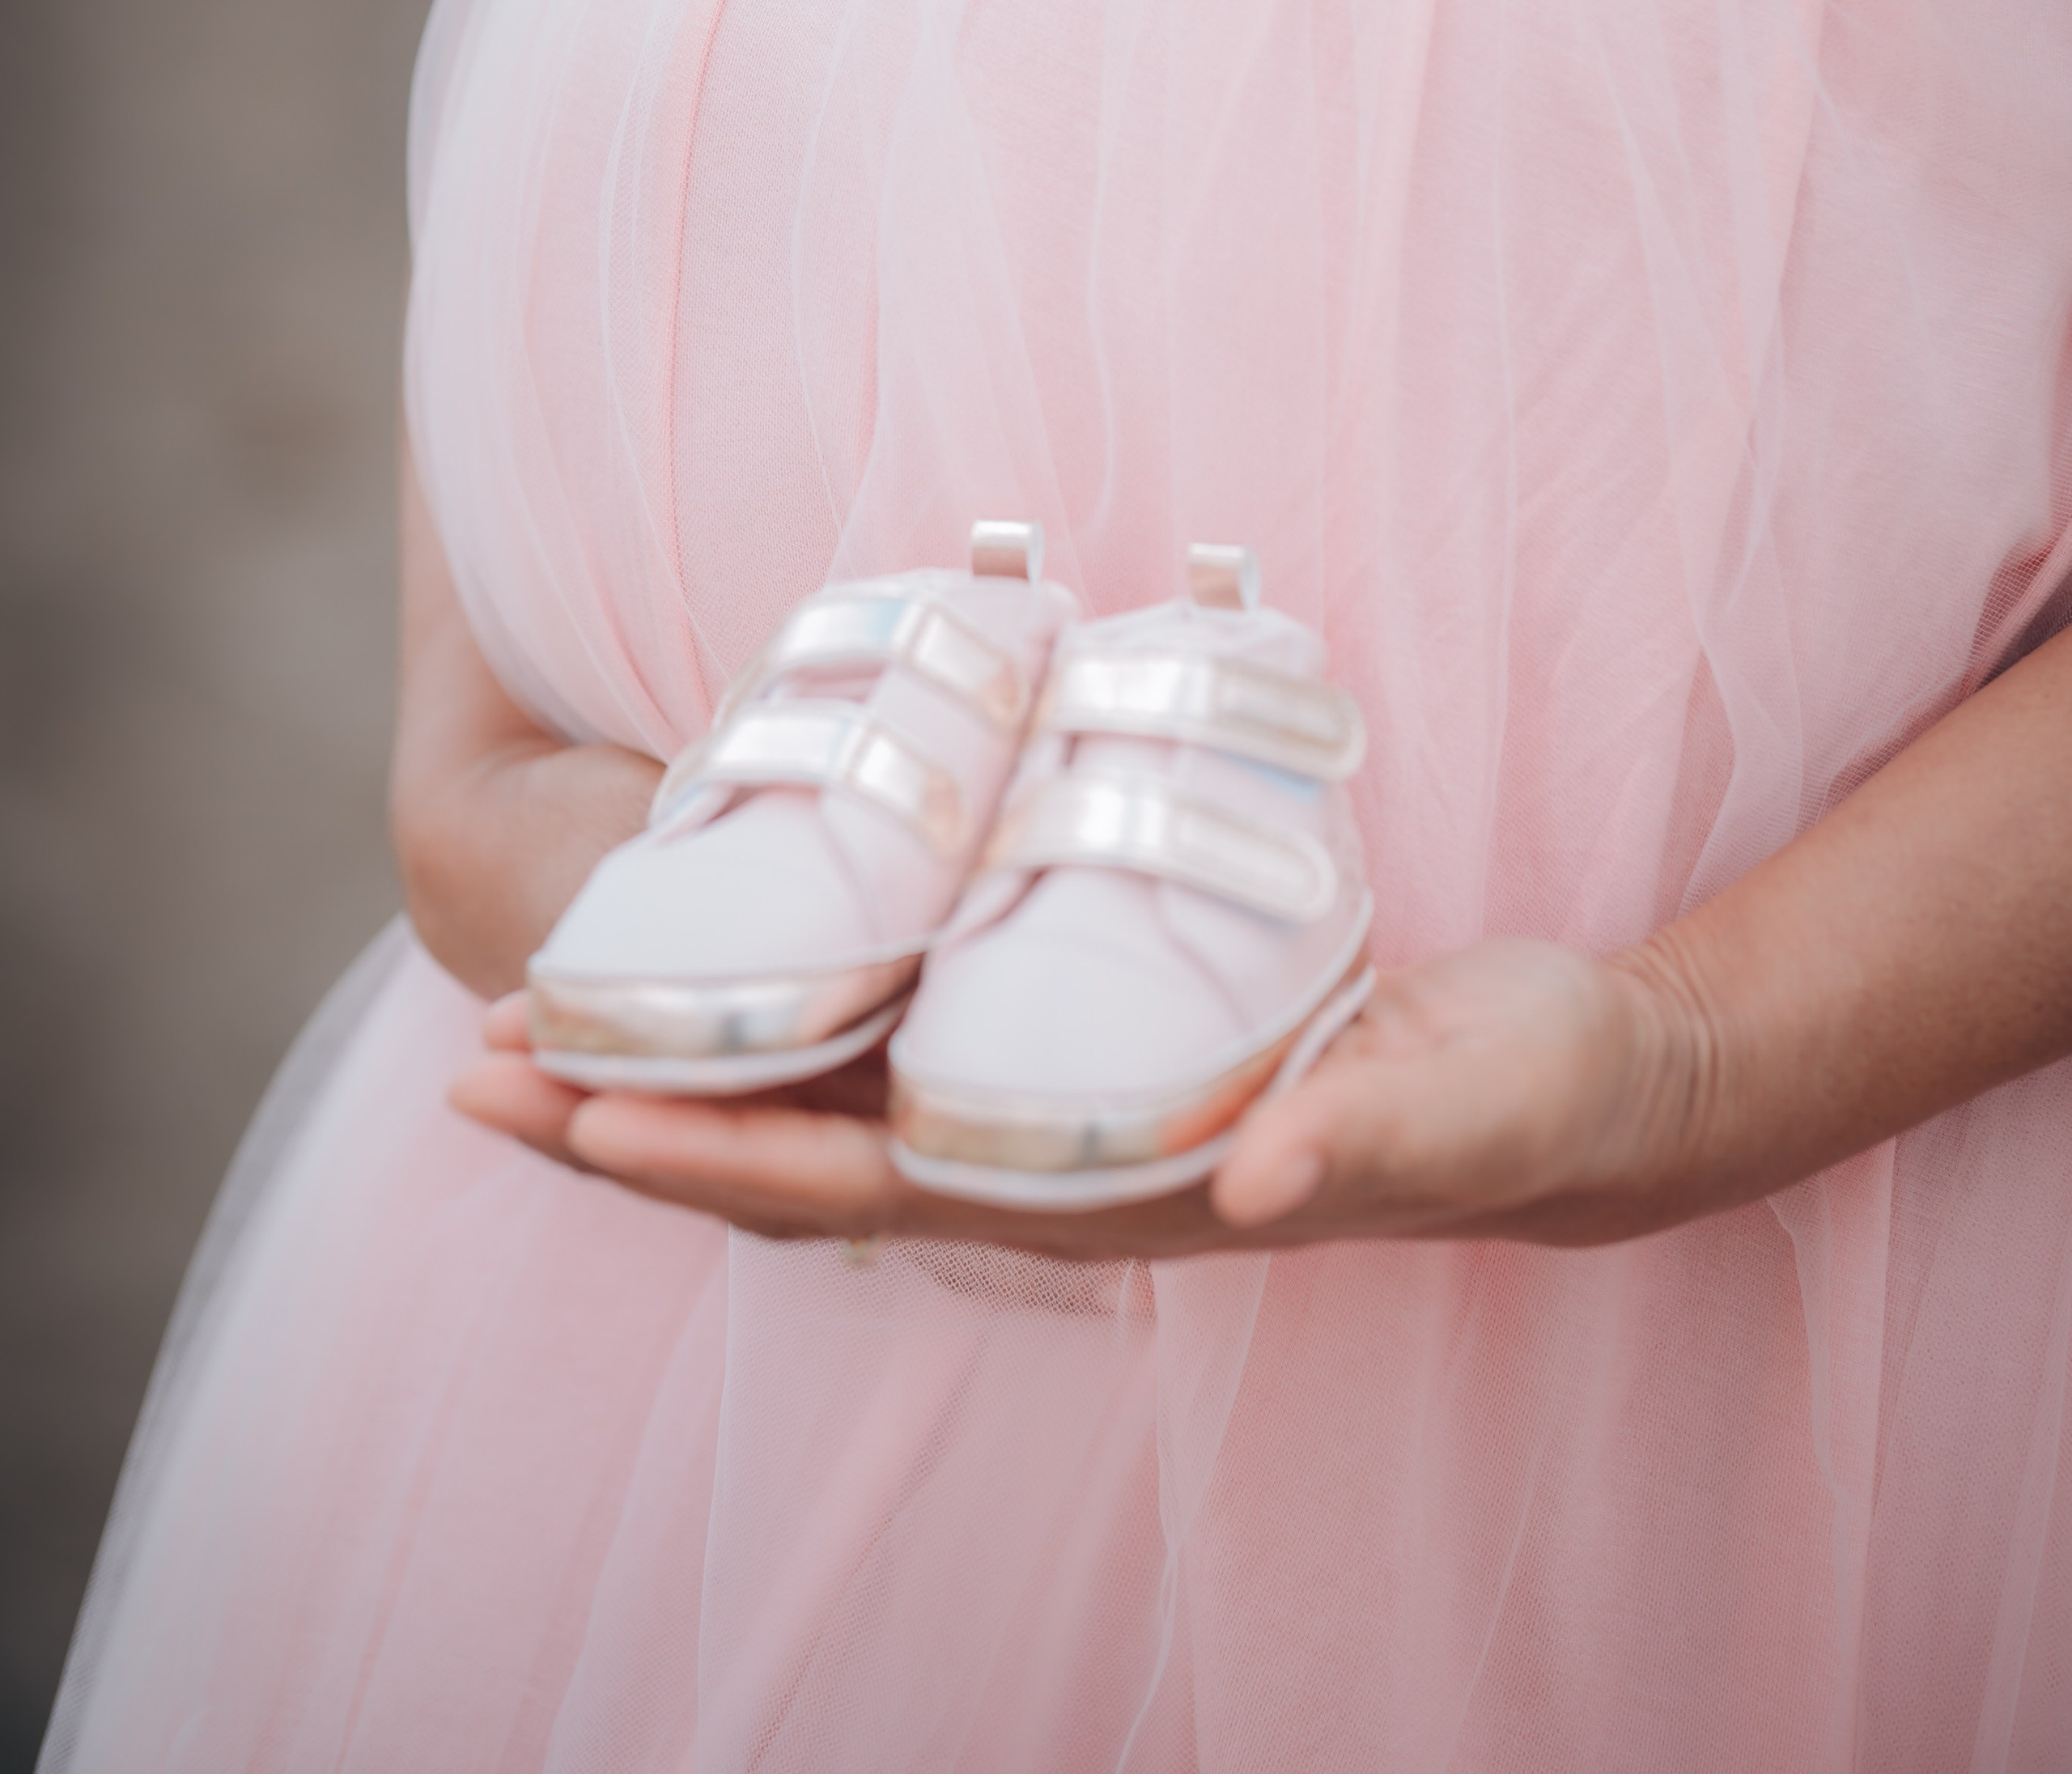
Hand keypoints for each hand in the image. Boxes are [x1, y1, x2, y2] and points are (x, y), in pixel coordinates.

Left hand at [448, 937, 1709, 1259]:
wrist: (1574, 1091)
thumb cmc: (1521, 1096)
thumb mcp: (1458, 1103)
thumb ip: (1359, 1137)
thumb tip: (1241, 1179)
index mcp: (1117, 1193)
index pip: (876, 1193)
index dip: (720, 1160)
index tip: (576, 1115)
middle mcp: (1062, 1165)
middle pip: (808, 1164)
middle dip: (641, 1121)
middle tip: (480, 1065)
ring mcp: (1069, 1112)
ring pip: (839, 1106)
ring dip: (692, 1067)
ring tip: (550, 1011)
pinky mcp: (1091, 1044)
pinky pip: (911, 1043)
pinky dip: (802, 1012)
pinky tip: (745, 955)